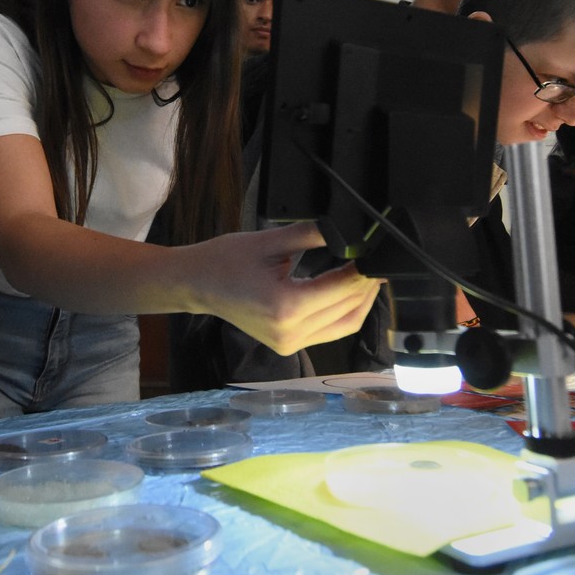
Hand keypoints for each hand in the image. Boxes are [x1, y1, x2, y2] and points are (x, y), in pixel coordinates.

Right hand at [194, 222, 381, 355]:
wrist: (196, 284)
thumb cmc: (225, 260)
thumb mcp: (268, 241)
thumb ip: (311, 234)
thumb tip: (345, 228)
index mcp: (285, 306)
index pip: (342, 289)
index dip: (365, 271)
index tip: (377, 253)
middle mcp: (290, 332)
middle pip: (348, 309)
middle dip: (367, 286)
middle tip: (378, 262)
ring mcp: (289, 344)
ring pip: (344, 326)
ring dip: (361, 302)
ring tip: (368, 276)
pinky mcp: (288, 346)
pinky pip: (330, 332)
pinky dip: (344, 312)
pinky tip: (349, 291)